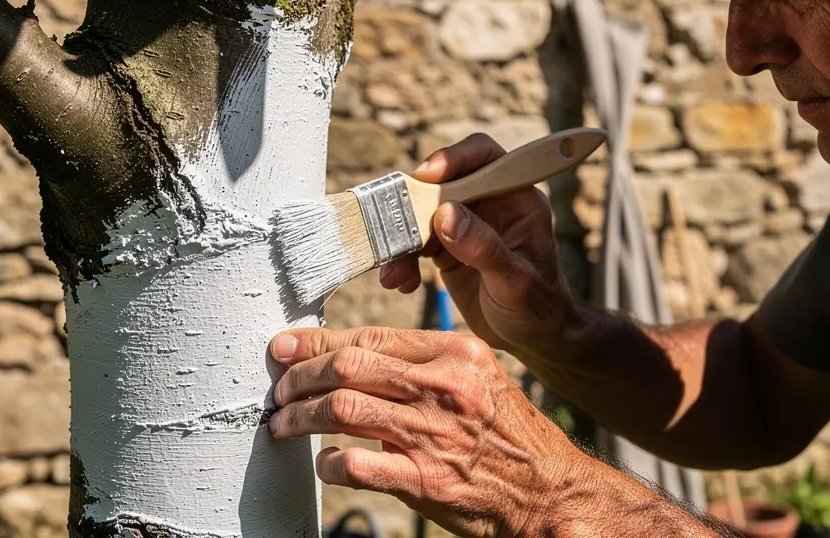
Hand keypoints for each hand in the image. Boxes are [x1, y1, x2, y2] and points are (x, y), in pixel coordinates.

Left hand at [267, 326, 597, 537]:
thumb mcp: (477, 380)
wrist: (550, 491)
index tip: (284, 349)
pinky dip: (329, 464)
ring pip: (342, 410)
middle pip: (348, 367)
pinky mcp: (426, 479)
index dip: (316, 343)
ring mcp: (433, 432)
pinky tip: (323, 464)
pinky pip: (356, 465)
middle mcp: (443, 385)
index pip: (369, 338)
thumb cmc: (508, 434)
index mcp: (455, 352)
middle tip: (278, 391)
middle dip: (299, 378)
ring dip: (301, 418)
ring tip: (283, 425)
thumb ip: (422, 367)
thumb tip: (353, 361)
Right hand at [381, 133, 579, 354]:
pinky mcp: (446, 248)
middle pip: (441, 184)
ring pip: (420, 214)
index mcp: (515, 198)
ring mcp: (465, 225)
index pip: (484, 156)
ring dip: (401, 240)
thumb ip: (483, 247)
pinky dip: (402, 260)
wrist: (533, 340)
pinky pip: (414, 243)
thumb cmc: (538, 308)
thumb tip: (446, 215)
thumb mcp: (515, 281)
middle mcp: (488, 204)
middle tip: (394, 231)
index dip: (454, 157)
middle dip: (413, 206)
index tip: (427, 175)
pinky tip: (401, 283)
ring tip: (394, 272)